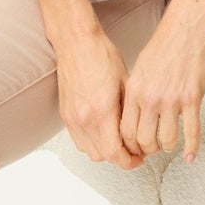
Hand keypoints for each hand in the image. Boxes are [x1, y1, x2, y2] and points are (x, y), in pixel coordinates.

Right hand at [54, 28, 148, 170]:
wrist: (77, 42)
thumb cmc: (102, 56)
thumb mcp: (126, 83)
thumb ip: (130, 112)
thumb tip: (139, 131)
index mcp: (102, 111)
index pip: (115, 153)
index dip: (130, 161)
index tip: (139, 158)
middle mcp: (84, 118)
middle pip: (103, 157)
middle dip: (121, 158)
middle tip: (134, 151)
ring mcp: (72, 118)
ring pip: (90, 152)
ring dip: (105, 152)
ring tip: (119, 142)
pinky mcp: (65, 115)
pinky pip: (79, 141)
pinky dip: (92, 143)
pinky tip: (103, 133)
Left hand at [119, 0, 204, 163]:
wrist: (187, 26)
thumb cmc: (165, 44)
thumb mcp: (140, 68)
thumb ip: (136, 92)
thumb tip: (134, 113)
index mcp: (134, 90)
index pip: (125, 130)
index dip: (129, 144)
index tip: (135, 146)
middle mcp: (150, 97)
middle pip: (143, 140)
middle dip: (147, 150)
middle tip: (152, 149)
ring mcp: (172, 99)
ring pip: (166, 140)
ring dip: (167, 148)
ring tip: (170, 145)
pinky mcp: (192, 98)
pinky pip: (191, 131)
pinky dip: (191, 147)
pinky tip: (190, 156)